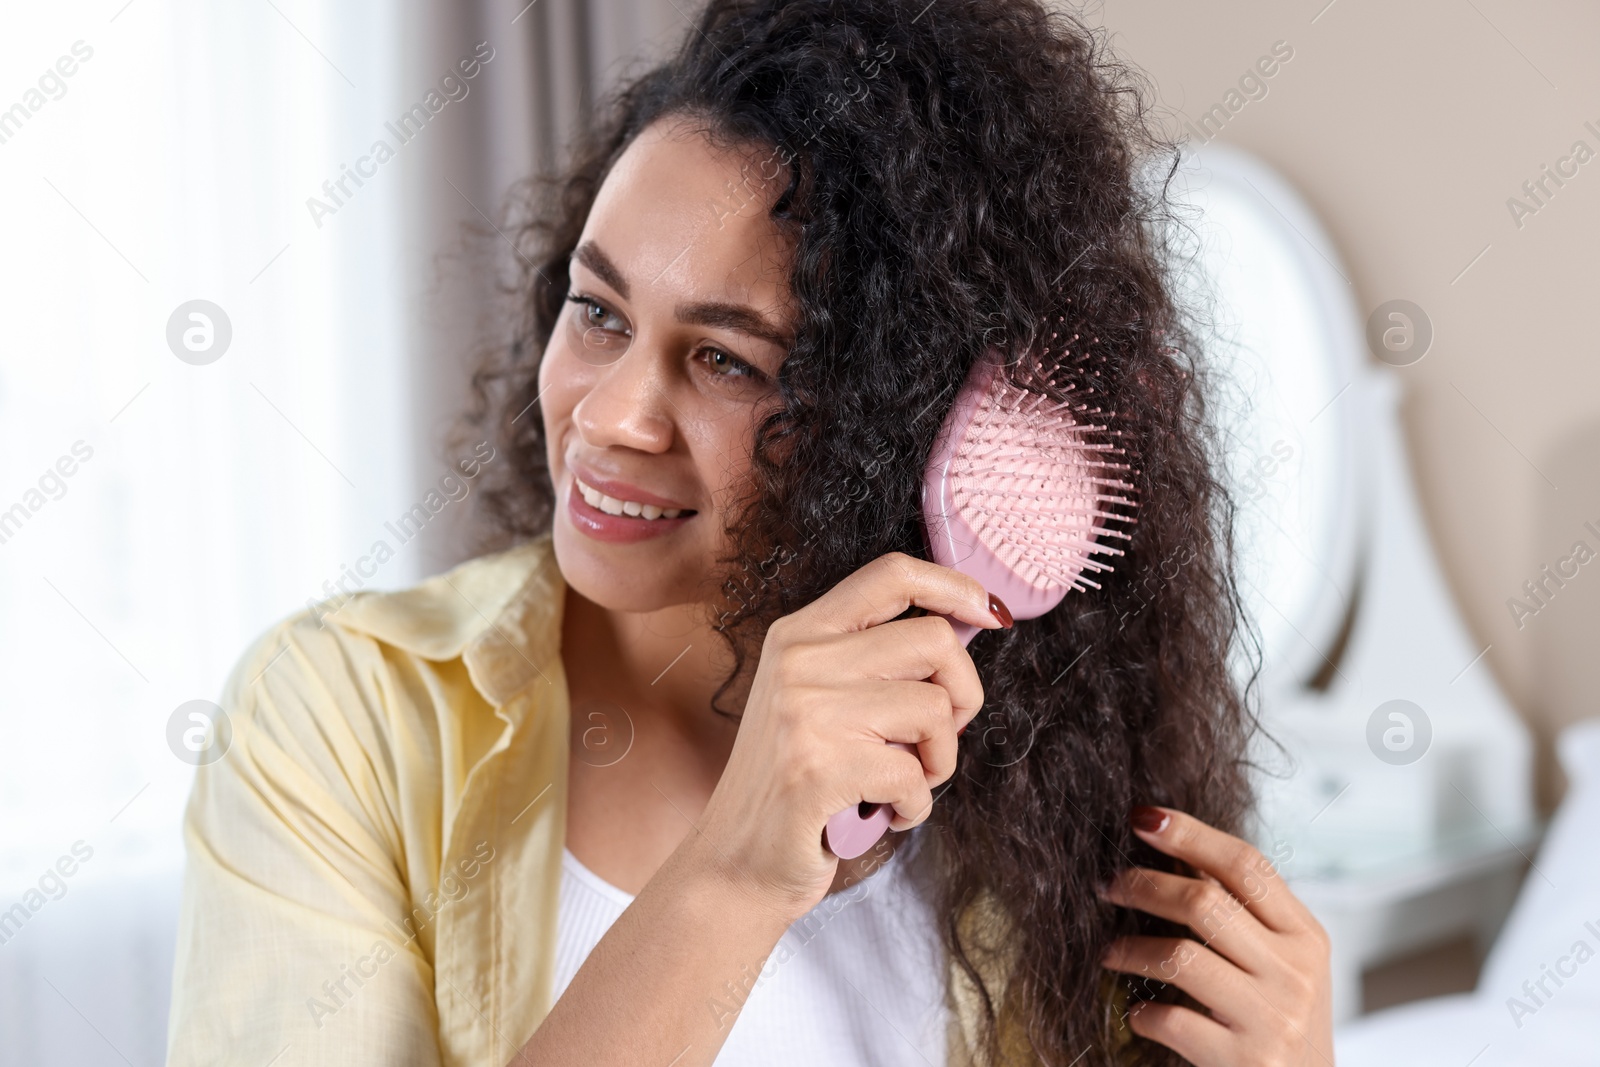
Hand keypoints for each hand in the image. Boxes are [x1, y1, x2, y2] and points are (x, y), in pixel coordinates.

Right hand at [692, 552, 1004, 920]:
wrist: (733, 864)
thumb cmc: (794, 787)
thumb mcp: (818, 700)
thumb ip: (873, 662)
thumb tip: (966, 627)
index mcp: (800, 634)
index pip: (892, 574)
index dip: (954, 586)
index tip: (989, 614)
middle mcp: (799, 660)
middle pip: (934, 640)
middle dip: (962, 696)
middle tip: (935, 740)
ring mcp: (805, 712)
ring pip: (934, 710)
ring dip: (938, 762)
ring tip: (905, 785)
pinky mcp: (818, 769)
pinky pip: (914, 776)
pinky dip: (916, 806)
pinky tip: (887, 816)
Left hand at [1099, 807, 1334, 1065]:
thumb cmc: (1283, 1024)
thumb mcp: (1283, 964)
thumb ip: (1244, 915)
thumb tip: (1178, 852)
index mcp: (1306, 937)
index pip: (1246, 865)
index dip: (1190, 833)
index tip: (1142, 818)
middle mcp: (1296, 973)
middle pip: (1204, 901)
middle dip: (1144, 885)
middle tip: (1109, 886)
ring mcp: (1273, 1018)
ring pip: (1180, 956)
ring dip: (1129, 949)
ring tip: (1109, 953)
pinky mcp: (1247, 1061)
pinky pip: (1174, 1020)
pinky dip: (1143, 1012)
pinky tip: (1138, 1012)